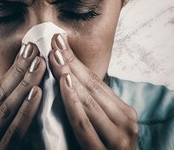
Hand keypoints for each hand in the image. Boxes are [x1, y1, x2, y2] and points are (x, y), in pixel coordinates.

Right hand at [0, 43, 45, 149]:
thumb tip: (17, 81)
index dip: (12, 68)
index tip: (28, 48)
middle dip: (20, 70)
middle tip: (36, 49)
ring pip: (6, 110)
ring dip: (24, 84)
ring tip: (39, 63)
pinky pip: (12, 134)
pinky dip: (25, 112)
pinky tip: (36, 93)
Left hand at [49, 34, 138, 149]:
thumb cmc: (97, 148)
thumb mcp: (94, 121)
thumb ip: (84, 102)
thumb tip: (64, 72)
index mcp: (122, 112)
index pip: (95, 80)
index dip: (75, 60)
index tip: (58, 41)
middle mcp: (126, 122)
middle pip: (91, 86)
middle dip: (69, 62)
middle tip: (53, 41)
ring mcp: (120, 139)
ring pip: (89, 101)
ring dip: (69, 76)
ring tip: (54, 55)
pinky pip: (84, 125)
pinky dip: (73, 102)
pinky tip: (63, 83)